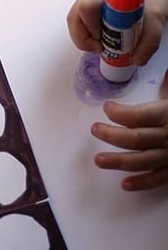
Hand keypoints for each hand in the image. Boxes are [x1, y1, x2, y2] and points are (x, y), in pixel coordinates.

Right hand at [67, 0, 167, 64]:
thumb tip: (135, 59)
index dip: (90, 28)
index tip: (103, 38)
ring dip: (85, 35)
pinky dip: (89, 31)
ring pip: (75, 18)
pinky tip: (103, 35)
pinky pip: (82, 18)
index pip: (86, 7)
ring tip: (102, 43)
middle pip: (74, 16)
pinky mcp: (92, 0)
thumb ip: (148, 43)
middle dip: (82, 37)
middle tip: (99, 47)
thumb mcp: (156, 20)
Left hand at [91, 72, 167, 190]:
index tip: (106, 107)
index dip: (120, 113)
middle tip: (95, 130)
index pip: (139, 116)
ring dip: (119, 162)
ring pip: (143, 160)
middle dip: (112, 136)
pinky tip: (125, 184)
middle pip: (137, 138)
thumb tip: (166, 71)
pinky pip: (159, 178)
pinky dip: (142, 182)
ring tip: (99, 160)